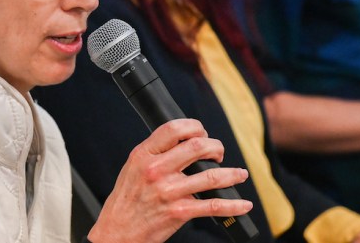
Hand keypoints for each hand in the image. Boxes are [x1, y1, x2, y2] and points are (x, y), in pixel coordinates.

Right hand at [87, 118, 252, 242]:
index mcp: (144, 154)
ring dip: (232, 174)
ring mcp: (170, 191)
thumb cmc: (126, 200)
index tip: (202, 132)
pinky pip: (213, 206)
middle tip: (218, 153)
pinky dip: (233, 205)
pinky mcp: (179, 212)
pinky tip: (243, 204)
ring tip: (239, 174)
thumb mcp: (133, 166)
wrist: (116, 233)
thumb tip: (184, 139)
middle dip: (216, 147)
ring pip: (212, 176)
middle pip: (198, 147)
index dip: (195, 126)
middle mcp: (157, 170)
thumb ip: (156, 151)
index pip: (174, 128)